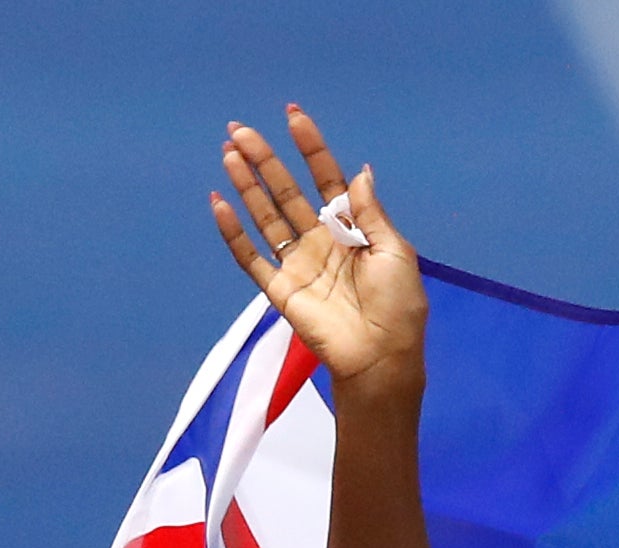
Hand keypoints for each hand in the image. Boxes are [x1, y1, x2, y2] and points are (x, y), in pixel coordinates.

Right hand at [209, 106, 425, 388]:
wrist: (382, 358)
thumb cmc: (398, 308)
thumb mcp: (395, 253)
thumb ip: (371, 213)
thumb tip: (359, 171)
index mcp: (353, 230)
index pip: (327, 180)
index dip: (311, 149)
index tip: (294, 116)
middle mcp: (322, 241)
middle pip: (288, 192)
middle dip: (265, 160)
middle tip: (240, 129)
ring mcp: (299, 263)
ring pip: (266, 216)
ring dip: (247, 185)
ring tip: (229, 153)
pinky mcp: (280, 289)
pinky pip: (250, 257)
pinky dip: (233, 232)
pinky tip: (219, 202)